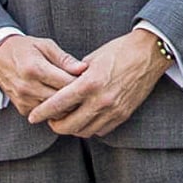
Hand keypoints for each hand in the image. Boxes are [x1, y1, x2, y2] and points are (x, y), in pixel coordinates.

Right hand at [0, 33, 85, 120]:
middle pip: (62, 100)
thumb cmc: (25, 48)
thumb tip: (83, 69)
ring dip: (66, 105)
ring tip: (74, 95)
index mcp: (35, 69)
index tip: (90, 78)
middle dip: (76, 96)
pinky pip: (45, 114)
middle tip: (86, 90)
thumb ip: (64, 59)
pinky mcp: (22, 108)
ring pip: (55, 111)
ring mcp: (24, 100)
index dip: (81, 82)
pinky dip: (54, 109)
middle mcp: (28, 87)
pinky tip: (59, 99)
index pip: (66, 83)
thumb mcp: (45, 45)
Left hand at [32, 29, 168, 137]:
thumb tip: (61, 87)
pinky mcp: (123, 115)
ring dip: (72, 128)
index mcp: (90, 83)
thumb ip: (75, 75)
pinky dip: (89, 128)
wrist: (149, 54)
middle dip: (56, 126)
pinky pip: (101, 130)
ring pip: (85, 131)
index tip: (33, 117)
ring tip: (67, 120)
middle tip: (50, 120)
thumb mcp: (92, 58)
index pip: (59, 104)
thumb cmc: (119, 51)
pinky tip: (85, 119)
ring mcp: (113, 110)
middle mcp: (101, 100)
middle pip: (70, 125)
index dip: (43, 112)